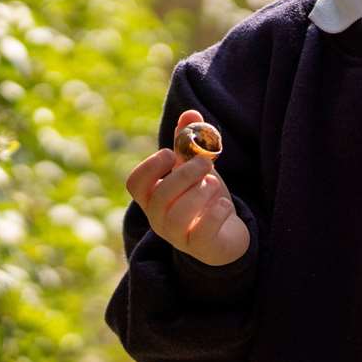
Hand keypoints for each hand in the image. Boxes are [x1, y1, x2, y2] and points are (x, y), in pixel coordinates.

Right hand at [124, 109, 249, 266]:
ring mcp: (177, 237)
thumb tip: (191, 112)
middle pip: (160, 196)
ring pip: (177, 216)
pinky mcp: (200, 248)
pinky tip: (224, 204)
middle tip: (205, 163)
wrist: (226, 233)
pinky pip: (201, 233)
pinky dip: (215, 214)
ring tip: (213, 185)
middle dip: (184, 175)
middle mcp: (158, 219)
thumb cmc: (204, 197)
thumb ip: (190, 143)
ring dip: (198, 194)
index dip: (149, 167)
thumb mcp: (196, 169)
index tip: (169, 154)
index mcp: (153, 197)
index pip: (135, 184)